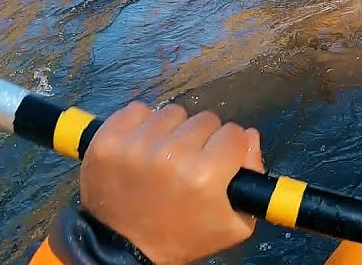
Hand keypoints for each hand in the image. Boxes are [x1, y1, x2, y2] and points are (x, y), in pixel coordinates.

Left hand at [80, 102, 264, 264]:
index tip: (219, 164)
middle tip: (190, 164)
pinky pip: (136, 110)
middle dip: (203, 140)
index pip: (235, 133)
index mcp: (206, 173)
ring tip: (164, 156)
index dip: (230, 149)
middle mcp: (172, 154)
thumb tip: (249, 135)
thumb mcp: (234, 224)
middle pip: (205, 119)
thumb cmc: (182, 237)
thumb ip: (254, 176)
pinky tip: (142, 146)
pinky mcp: (108, 140)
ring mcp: (136, 145)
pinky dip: (141, 124)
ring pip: (172, 113)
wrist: (122, 251)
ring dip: (172, 131)